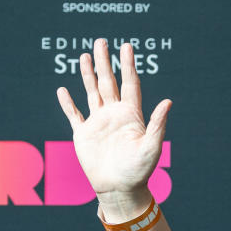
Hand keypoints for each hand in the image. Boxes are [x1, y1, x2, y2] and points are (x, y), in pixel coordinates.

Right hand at [56, 38, 171, 200]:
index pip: (129, 84)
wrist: (120, 189)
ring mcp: (98, 123)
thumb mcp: (151, 146)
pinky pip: (74, 115)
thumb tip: (168, 101)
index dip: (128, 65)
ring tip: (84, 56)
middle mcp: (114, 115)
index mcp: (131, 115)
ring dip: (87, 75)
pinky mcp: (83, 134)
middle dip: (105, 62)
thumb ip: (157, 123)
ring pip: (92, 92)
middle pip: (108, 82)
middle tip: (101, 41)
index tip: (127, 47)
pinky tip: (63, 90)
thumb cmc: (139, 170)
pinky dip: (68, 103)